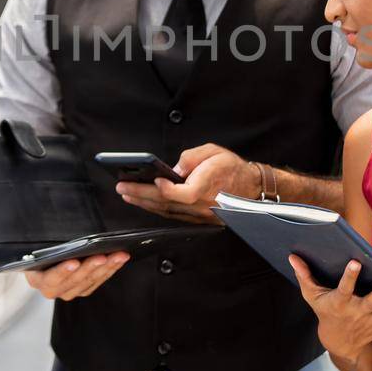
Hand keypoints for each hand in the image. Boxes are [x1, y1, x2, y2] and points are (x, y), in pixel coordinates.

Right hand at [24, 251, 130, 300]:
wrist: (41, 257)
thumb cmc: (39, 248)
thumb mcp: (40, 245)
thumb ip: (50, 244)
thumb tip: (68, 233)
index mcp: (37, 279)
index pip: (51, 278)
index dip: (62, 271)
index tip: (74, 262)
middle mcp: (52, 290)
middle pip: (74, 281)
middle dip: (90, 267)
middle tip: (103, 256)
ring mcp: (69, 291)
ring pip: (89, 281)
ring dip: (106, 267)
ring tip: (118, 255)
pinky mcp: (82, 290)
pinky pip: (98, 281)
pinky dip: (109, 269)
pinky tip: (119, 258)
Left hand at [114, 143, 253, 223]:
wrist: (249, 187)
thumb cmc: (231, 168)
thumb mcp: (213, 151)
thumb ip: (192, 158)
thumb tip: (174, 169)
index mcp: (207, 187)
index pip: (183, 193)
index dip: (166, 188)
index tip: (153, 179)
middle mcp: (202, 204)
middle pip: (167, 203)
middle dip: (141, 194)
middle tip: (122, 187)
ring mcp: (199, 214)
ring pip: (167, 211)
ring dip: (144, 203)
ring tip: (127, 194)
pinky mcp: (197, 218)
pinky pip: (172, 215)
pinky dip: (156, 209)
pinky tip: (144, 202)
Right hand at [286, 256, 371, 361]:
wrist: (338, 342)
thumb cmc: (325, 313)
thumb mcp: (311, 296)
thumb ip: (304, 276)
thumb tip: (292, 256)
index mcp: (340, 303)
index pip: (344, 289)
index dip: (349, 276)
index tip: (355, 262)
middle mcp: (356, 313)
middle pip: (371, 302)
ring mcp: (371, 321)